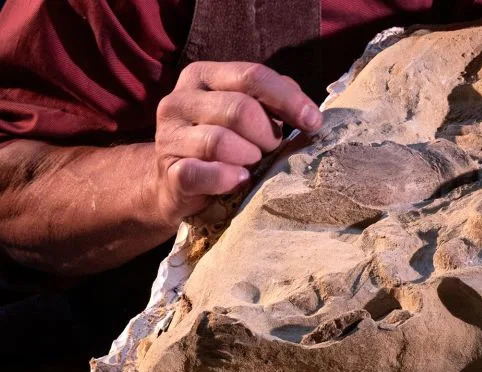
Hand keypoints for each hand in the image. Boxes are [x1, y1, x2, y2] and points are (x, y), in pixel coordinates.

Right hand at [151, 61, 322, 225]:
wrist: (177, 185)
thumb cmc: (224, 145)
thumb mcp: (246, 113)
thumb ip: (272, 101)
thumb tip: (307, 110)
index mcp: (203, 76)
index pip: (252, 75)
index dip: (288, 99)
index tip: (313, 122)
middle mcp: (179, 99)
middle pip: (240, 109)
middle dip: (267, 134)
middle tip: (273, 149)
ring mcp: (168, 136)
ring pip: (221, 142)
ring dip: (249, 157)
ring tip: (253, 165)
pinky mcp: (169, 172)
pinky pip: (203, 173)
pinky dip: (228, 178)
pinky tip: (240, 180)